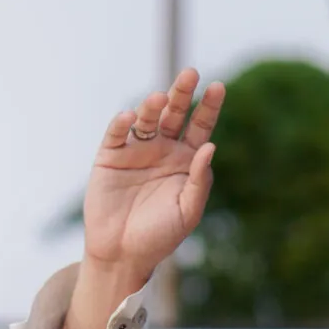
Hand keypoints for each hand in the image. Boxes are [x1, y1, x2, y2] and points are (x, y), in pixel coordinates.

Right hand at [82, 65, 224, 281]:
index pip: (199, 126)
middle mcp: (162, 149)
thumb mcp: (187, 212)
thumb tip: (210, 146)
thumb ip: (200, 181)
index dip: (209, 107)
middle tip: (190, 73)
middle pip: (174, 113)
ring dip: (152, 107)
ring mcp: (136, 150)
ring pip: (146, 119)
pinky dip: (121, 123)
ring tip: (159, 100)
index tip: (218, 87)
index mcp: (185, 161)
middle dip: (182, 93)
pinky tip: (128, 118)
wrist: (123, 255)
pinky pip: (116, 134)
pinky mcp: (110, 156)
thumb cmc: (160, 236)